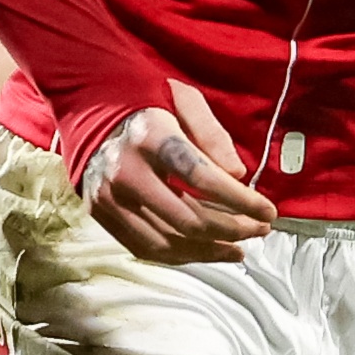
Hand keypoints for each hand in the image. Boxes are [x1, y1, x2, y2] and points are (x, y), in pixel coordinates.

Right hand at [84, 82, 276, 262]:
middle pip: (188, 219)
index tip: (269, 212)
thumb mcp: (185, 98)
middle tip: (261, 229)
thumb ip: (213, 134)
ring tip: (240, 247)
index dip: (242, 201)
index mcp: (150, 136)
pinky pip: (144, 248)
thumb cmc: (145, 99)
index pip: (203, 178)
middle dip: (233, 229)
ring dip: (210, 251)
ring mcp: (108, 197)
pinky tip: (207, 252)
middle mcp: (125, 171)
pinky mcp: (99, 213)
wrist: (85, 104)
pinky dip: (180, 256)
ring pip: (167, 243)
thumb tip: (239, 175)